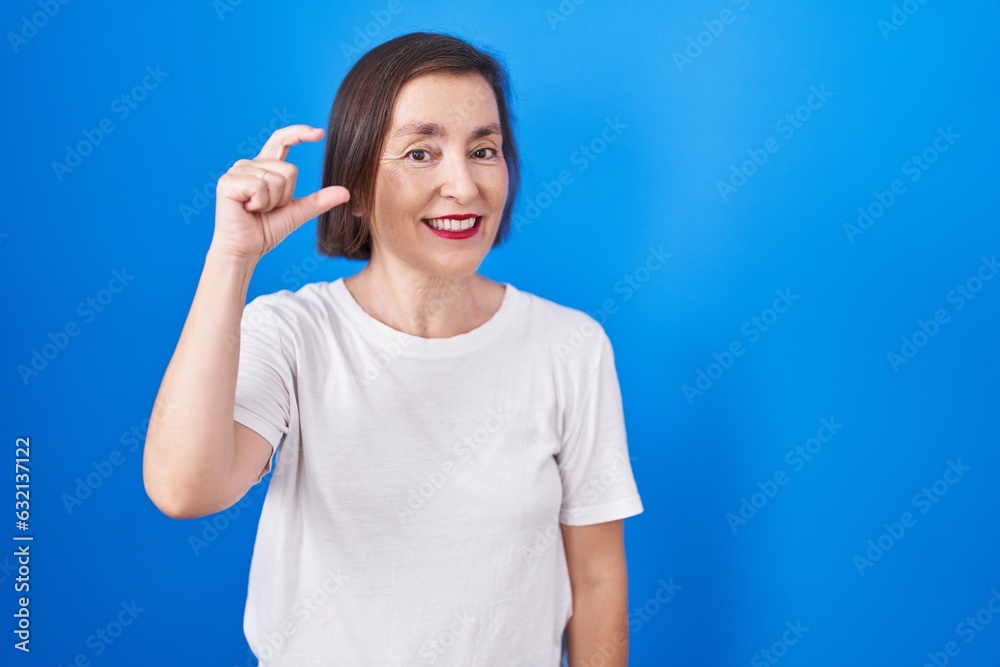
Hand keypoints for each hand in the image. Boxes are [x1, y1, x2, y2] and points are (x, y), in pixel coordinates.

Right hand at [208, 125, 349, 262]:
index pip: (281, 140)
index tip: (320, 133)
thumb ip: (319, 201)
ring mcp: (237, 171)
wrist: (245, 250)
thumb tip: (346, 192)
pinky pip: (260, 186)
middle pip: (288, 169)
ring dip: (272, 202)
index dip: (299, 133)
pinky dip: (260, 203)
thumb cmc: (265, 231)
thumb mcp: (297, 213)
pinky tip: (248, 209)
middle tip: (267, 209)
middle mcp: (249, 164)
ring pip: (276, 179)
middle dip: (285, 196)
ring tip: (256, 210)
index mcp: (264, 167)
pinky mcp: (228, 182)